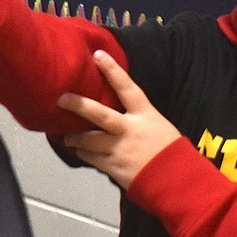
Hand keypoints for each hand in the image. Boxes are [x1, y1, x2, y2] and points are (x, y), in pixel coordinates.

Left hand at [59, 50, 180, 188]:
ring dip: (74, 138)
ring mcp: (119, 150)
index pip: (127, 88)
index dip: (112, 70)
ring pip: (89, 141)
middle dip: (78, 105)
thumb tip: (119, 108)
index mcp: (145, 115)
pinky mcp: (113, 168)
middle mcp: (129, 130)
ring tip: (66, 136)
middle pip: (99, 114)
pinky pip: (91, 159)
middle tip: (61, 98)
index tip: (97, 55)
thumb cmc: (170, 151)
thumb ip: (138, 117)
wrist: (175, 181)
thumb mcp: (159, 126)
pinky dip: (83, 153)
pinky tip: (77, 150)